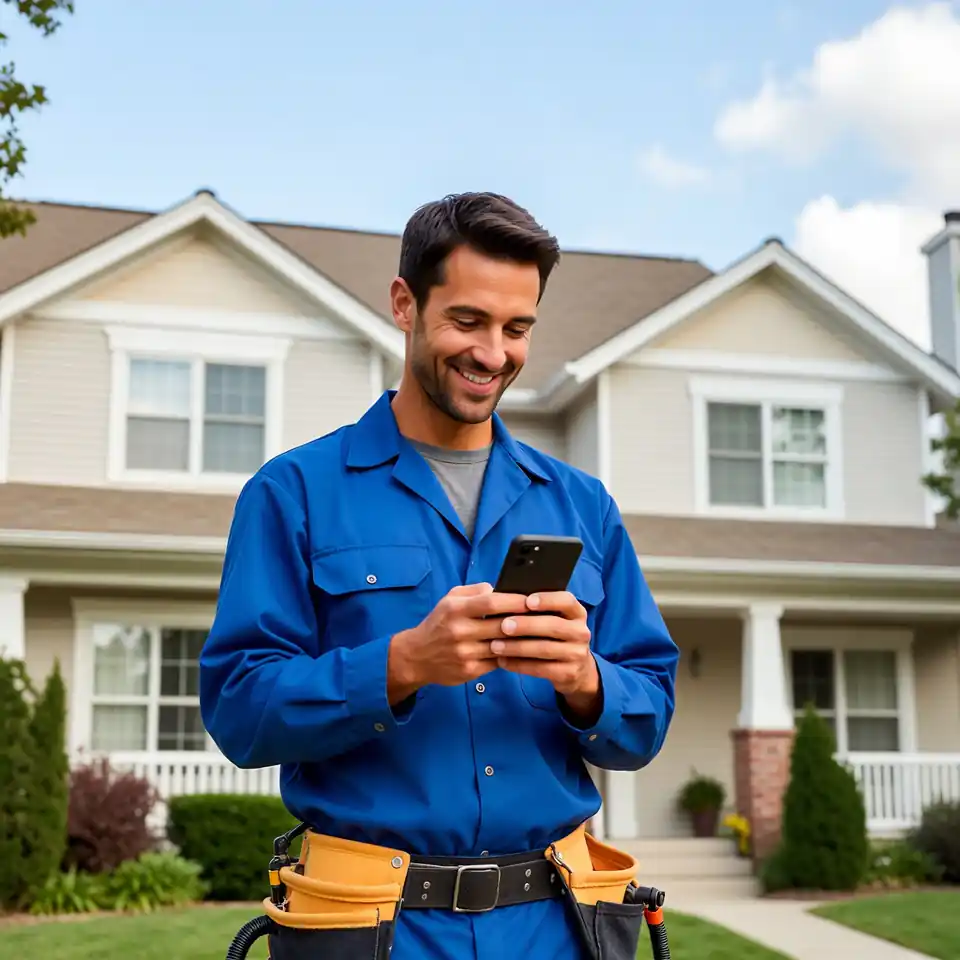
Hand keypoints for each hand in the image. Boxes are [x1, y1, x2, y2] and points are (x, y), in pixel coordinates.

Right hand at [387, 582, 527, 702]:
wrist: (416, 656)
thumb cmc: (439, 623)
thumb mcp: (449, 599)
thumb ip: (473, 591)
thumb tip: (497, 589)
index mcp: (455, 609)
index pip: (490, 602)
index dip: (514, 601)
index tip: (532, 600)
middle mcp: (459, 631)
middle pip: (501, 626)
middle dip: (525, 621)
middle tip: (545, 617)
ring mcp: (465, 653)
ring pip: (503, 646)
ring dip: (523, 641)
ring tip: (540, 635)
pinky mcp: (469, 671)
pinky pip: (498, 662)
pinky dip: (512, 656)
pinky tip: (525, 651)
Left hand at [490, 592, 601, 720]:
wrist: (577, 669)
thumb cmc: (554, 636)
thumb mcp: (555, 619)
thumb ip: (537, 610)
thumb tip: (507, 600)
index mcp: (577, 613)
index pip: (567, 601)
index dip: (548, 600)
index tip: (527, 601)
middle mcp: (581, 632)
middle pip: (554, 626)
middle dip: (526, 625)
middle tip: (503, 626)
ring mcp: (577, 654)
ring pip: (545, 649)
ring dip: (517, 647)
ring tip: (495, 646)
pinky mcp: (569, 674)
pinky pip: (541, 669)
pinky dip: (519, 665)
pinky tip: (502, 661)